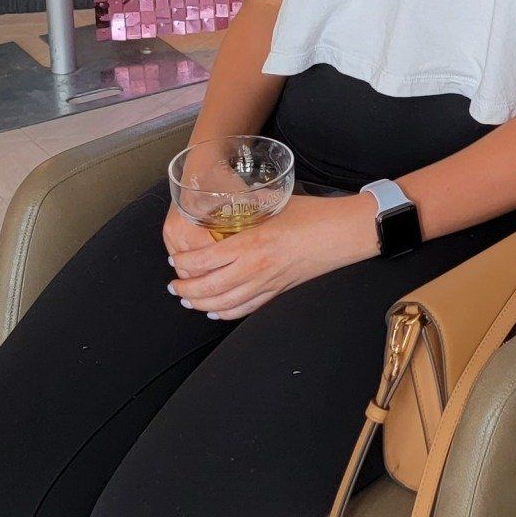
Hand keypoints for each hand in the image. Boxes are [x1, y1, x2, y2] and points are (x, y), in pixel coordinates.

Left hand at [166, 192, 377, 322]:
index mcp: (251, 242)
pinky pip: (246, 309)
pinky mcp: (278, 292)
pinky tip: (215, 312)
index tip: (175, 261)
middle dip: (186, 289)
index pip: (205, 260)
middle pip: (209, 287)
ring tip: (187, 300)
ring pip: (224, 303)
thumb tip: (225, 203)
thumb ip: (247, 208)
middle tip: (173, 286)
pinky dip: (226, 313)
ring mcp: (267, 283)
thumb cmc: (311, 214)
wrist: (342, 233)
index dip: (185, 264)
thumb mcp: (273, 204)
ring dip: (201, 304)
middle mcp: (255, 268)